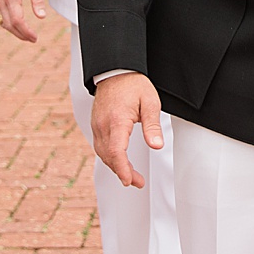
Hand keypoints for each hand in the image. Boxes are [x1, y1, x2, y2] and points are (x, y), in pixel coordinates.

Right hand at [0, 0, 46, 42]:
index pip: (17, 20)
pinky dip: (8, 24)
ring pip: (3, 23)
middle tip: (32, 39)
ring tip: (27, 35)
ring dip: (14, 31)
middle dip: (21, 34)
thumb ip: (38, 0)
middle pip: (9, 24)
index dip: (26, 31)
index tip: (34, 37)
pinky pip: (0, 17)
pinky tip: (17, 27)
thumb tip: (41, 16)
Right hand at [92, 72, 164, 187]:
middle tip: (138, 182)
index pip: (116, 151)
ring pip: (103, 153)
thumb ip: (152, 126)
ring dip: (115, 166)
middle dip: (122, 172)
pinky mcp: (96, 125)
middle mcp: (103, 125)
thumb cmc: (133, 84)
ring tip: (131, 176)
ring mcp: (97, 125)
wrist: (115, 71)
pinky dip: (109, 157)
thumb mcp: (150, 102)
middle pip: (109, 156)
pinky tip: (119, 161)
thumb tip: (157, 146)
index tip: (129, 180)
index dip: (122, 169)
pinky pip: (100, 146)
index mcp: (117, 120)